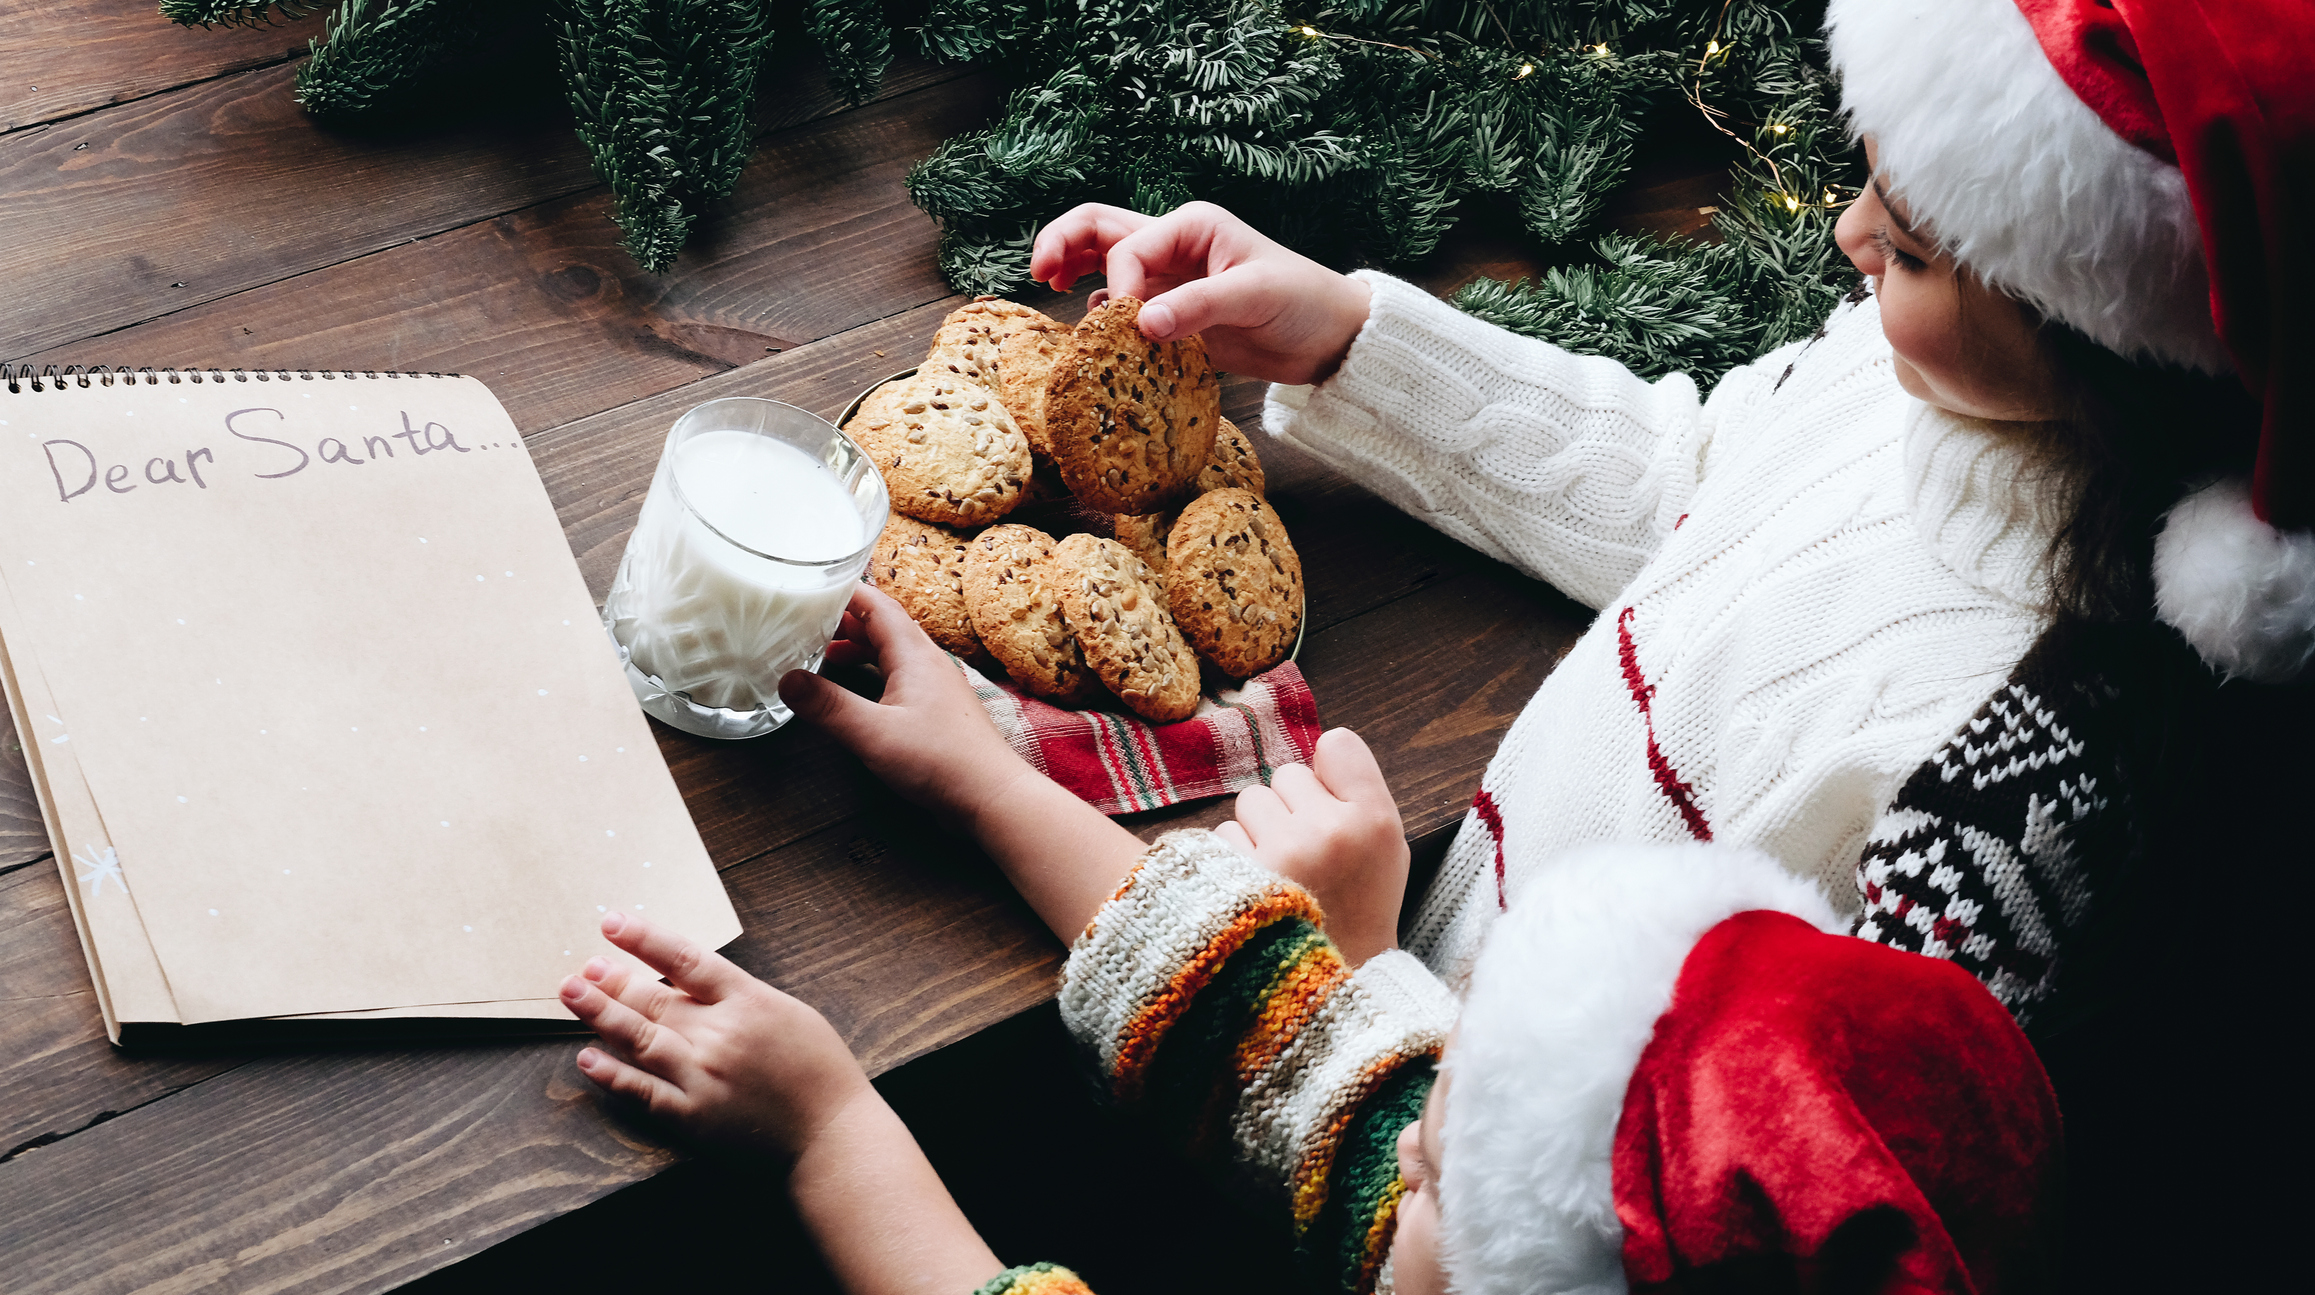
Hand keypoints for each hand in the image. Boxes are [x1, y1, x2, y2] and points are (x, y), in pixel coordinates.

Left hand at [560, 910, 871, 1160]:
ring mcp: (701, 1077)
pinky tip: (587, 1058)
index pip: (685, 958)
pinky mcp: (691, 1116)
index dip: (644, 938)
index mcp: (749, 1001)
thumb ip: (741, 996)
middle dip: (613, 978)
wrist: (831, 1137)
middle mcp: (719, 1034)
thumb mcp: (790, 1014)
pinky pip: (641, 1091)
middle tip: (585, 965)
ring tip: (570, 992)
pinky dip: (611, 1074)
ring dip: (600, 1013)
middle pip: (653, 997)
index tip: (612, 922)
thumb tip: (691, 980)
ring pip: (638, 1037)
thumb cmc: (819, 1072)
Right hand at [785, 583, 1147, 945]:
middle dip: (846, 620)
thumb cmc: (942, 762)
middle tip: (810, 624)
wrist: (992, 795)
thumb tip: (787, 680)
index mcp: (914, 655)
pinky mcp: (939, 711)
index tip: (813, 587)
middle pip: (884, 626)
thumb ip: (828, 706)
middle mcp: (929, 663)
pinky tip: (861, 693)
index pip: (877, 605)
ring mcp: (936, 686)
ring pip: (893, 653)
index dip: (845, 592)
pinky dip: (875, 674)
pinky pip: (901, 678)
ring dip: (860, 648)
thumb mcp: (873, 734)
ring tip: (826, 655)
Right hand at [1029, 201, 1372, 383]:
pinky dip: (1100, 315)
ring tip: (1050, 291)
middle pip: (1099, 230)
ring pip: (1102, 263)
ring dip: (1072, 270)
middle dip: (1062, 242)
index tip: (1128, 323)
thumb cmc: (1303, 303)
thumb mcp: (1255, 298)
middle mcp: (1173, 245)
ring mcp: (1169, 279)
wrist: (1329, 339)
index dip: (1118, 282)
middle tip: (1038, 273)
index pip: (1128, 244)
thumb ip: (1199, 308)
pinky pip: (1121, 307)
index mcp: (1191, 225)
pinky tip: (1094, 335)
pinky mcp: (1171, 313)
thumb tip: (1141, 323)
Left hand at [1216, 727, 1408, 965]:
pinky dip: (1236, 856)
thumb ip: (1357, 794)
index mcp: (1376, 821)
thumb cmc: (1357, 909)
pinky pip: (1225, 832)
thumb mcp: (1387, 851)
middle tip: (1310, 855)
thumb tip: (1315, 748)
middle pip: (1288, 774)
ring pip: (1252, 799)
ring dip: (1261, 829)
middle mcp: (1331, 831)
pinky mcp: (1239, 876)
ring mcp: (1283, 853)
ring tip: (1282, 873)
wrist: (1330, 988)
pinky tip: (1257, 889)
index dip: (1328, 774)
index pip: (1337, 745)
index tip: (1331, 806)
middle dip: (1292, 808)